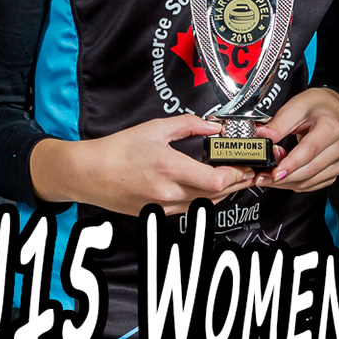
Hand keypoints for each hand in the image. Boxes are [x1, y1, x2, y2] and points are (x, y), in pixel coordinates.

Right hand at [32, 115, 255, 214]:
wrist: (89, 174)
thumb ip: (189, 125)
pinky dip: (205, 199)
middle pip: (216, 195)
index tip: (244, 164)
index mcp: (170, 168)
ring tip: (236, 179)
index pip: (216, 181)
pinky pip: (190, 209)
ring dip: (224, 193)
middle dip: (237, 183)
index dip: (236, 174)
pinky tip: (210, 188)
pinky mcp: (158, 213)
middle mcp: (169, 193)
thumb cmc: (118, 149)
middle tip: (249, 172)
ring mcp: (163, 207)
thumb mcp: (155, 128)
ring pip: (205, 205)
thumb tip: (215, 127)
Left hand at [254, 87, 338, 191]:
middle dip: (281, 176)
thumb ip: (277, 125)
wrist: (330, 110)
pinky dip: (292, 183)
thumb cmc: (314, 108)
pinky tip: (281, 176)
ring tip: (267, 173)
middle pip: (307, 171)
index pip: (309, 150)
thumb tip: (260, 136)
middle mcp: (338, 148)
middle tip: (260, 174)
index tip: (274, 173)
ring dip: (284, 182)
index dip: (291, 164)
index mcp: (330, 128)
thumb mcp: (294, 107)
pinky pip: (309, 185)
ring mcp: (338, 162)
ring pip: (307, 182)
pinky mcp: (333, 173)